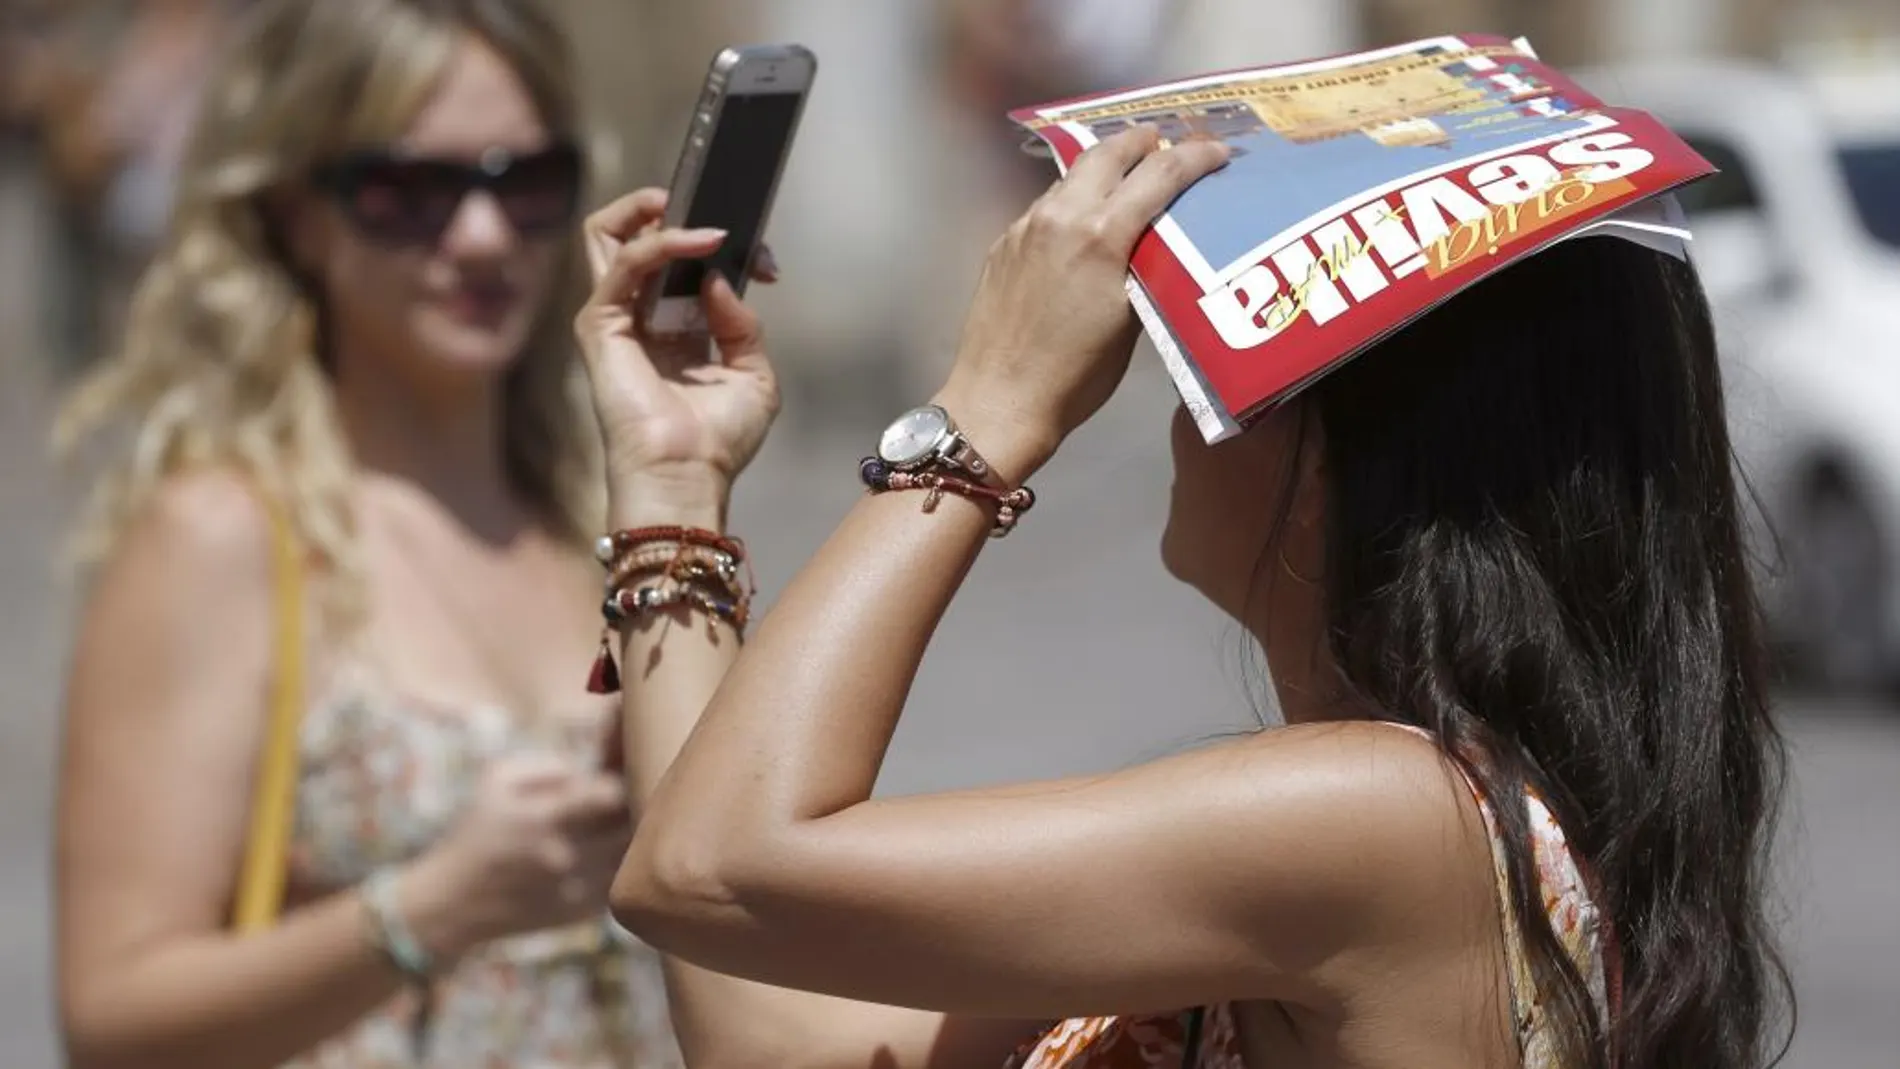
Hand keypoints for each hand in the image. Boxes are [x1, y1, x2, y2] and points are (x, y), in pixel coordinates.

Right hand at [399, 753, 630, 957]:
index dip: (623, 778)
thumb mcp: (494, 781)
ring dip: (634, 837)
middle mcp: (565, 854)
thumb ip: (545, 764)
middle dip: (636, 805)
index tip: (619, 770)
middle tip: (633, 793)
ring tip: (622, 822)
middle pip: (631, 825)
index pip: (611, 794)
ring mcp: (576, 888)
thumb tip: (586, 769)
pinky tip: (609, 852)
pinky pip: (621, 883)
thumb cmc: (475, 833)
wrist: (451, 904)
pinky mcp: (581, 913)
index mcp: (543, 818)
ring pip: (632, 857)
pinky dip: (623, 866)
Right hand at [574, 188, 780, 527]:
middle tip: (718, 218)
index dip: (721, 252)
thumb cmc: (716, 442)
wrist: (687, 476)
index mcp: (673, 332)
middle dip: (673, 214)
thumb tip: (720, 280)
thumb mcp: (753, 376)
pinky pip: (623, 262)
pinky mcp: (600, 325)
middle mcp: (639, 320)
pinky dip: (662, 242)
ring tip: (698, 214)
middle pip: (631, 238)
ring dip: (654, 212)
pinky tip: (699, 243)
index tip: (765, 262)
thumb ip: (741, 324)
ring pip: (607, 235)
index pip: (681, 266)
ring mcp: (615, 319)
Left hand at [938, 126, 1228, 483]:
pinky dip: (1072, 198)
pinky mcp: (1004, 244)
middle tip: (1163, 139)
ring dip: (1103, 167)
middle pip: (1108, 154)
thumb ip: (1144, 266)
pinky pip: (1046, 206)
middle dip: (1141, 141)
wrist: (1000, 400)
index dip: (1194, 156)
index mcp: (1101, 234)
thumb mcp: (1131, 321)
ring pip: (1071, 176)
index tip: (1216, 152)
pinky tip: (1082, 218)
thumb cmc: (1077, 376)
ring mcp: (1026, 227)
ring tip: (1126, 173)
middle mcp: (1061, 217)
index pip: (1159, 173)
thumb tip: (1158, 241)